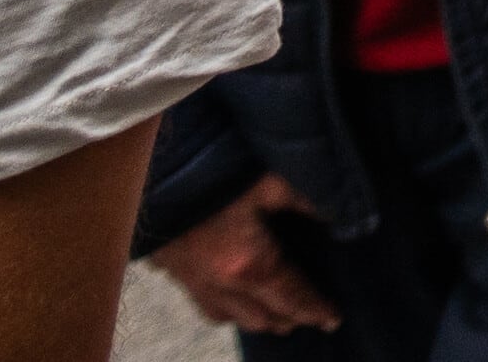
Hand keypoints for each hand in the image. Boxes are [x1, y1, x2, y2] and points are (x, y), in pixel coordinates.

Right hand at [153, 175, 338, 334]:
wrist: (148, 168)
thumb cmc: (214, 169)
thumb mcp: (272, 178)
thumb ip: (307, 199)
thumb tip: (339, 217)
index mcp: (247, 262)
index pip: (290, 297)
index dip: (314, 309)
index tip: (332, 320)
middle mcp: (216, 280)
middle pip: (258, 315)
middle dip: (286, 318)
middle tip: (309, 317)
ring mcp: (187, 277)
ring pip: (224, 314)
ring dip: (252, 317)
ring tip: (273, 315)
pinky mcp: (166, 266)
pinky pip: (197, 299)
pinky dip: (219, 305)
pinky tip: (226, 296)